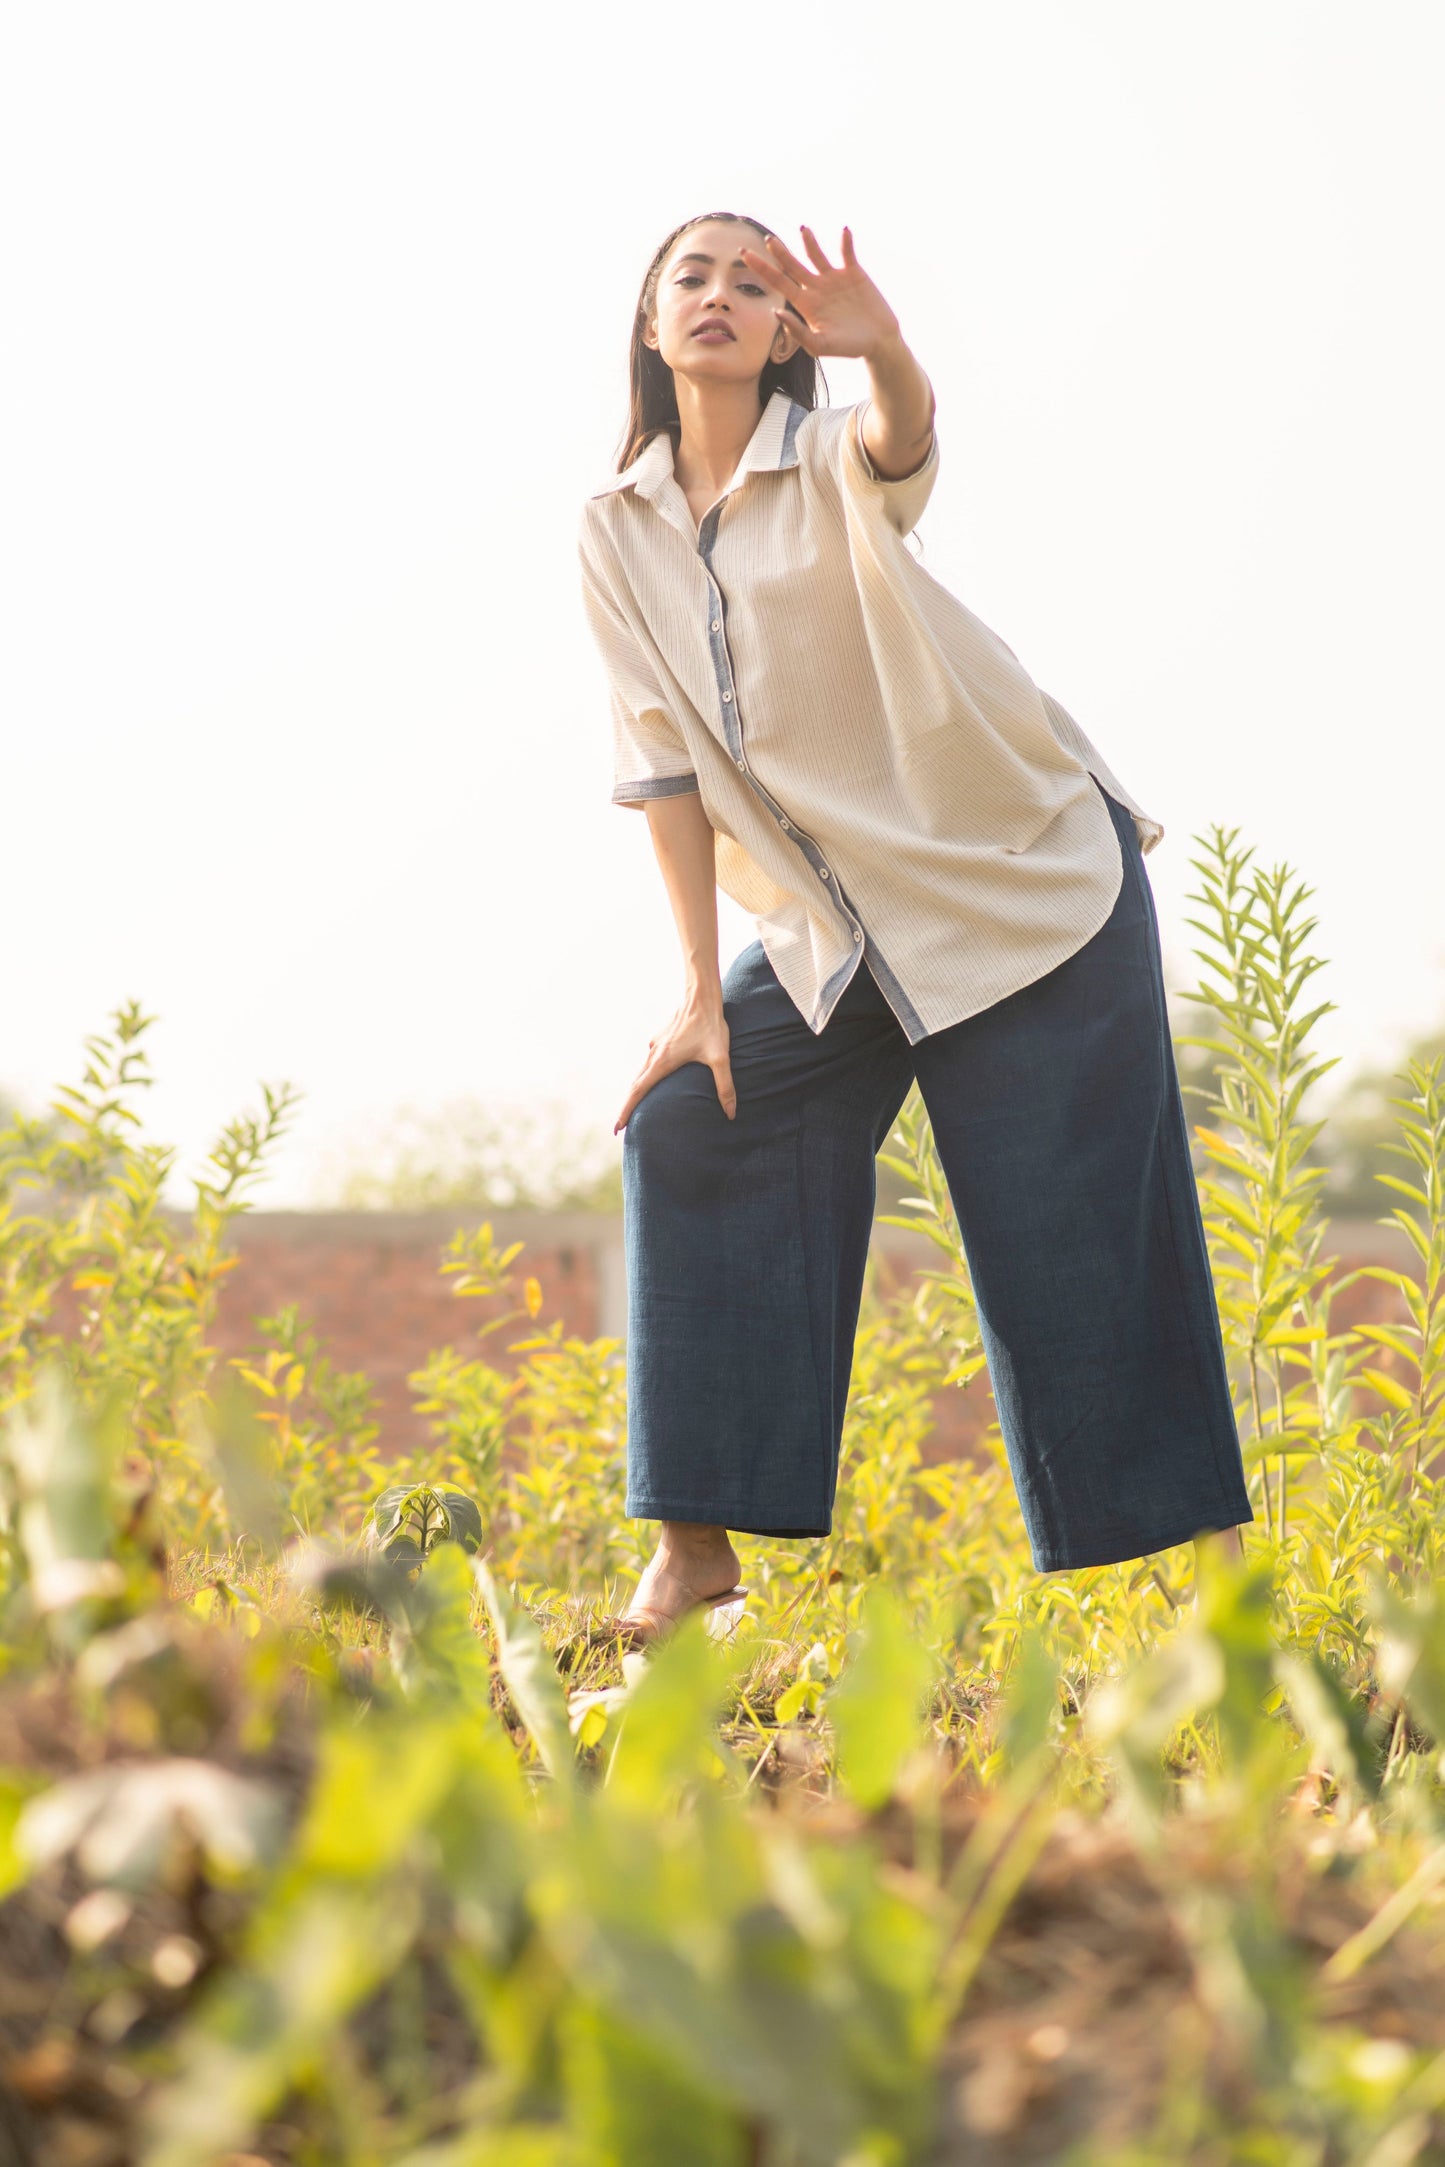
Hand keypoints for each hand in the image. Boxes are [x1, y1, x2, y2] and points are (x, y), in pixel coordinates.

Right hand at [614, 995, 736, 1131]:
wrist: (701, 996)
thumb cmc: (710, 1026)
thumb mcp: (721, 1058)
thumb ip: (725, 1087)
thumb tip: (731, 1114)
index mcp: (662, 1062)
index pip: (638, 1091)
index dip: (626, 1111)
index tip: (617, 1128)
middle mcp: (654, 1054)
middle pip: (635, 1085)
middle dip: (628, 1106)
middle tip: (621, 1126)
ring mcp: (655, 1045)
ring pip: (641, 1072)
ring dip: (637, 1090)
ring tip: (635, 1106)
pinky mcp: (660, 1038)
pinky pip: (649, 1061)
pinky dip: (647, 1075)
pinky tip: (654, 1079)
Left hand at [739, 225, 900, 363]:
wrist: (878, 342)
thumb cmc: (848, 348)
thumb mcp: (820, 345)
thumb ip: (798, 332)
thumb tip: (775, 312)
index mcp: (805, 303)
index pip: (778, 282)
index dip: (761, 269)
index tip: (744, 254)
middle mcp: (816, 287)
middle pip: (793, 266)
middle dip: (780, 253)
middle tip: (767, 240)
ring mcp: (834, 278)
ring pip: (817, 255)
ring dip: (809, 242)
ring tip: (802, 229)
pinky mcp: (854, 273)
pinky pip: (847, 253)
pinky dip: (845, 242)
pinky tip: (844, 231)